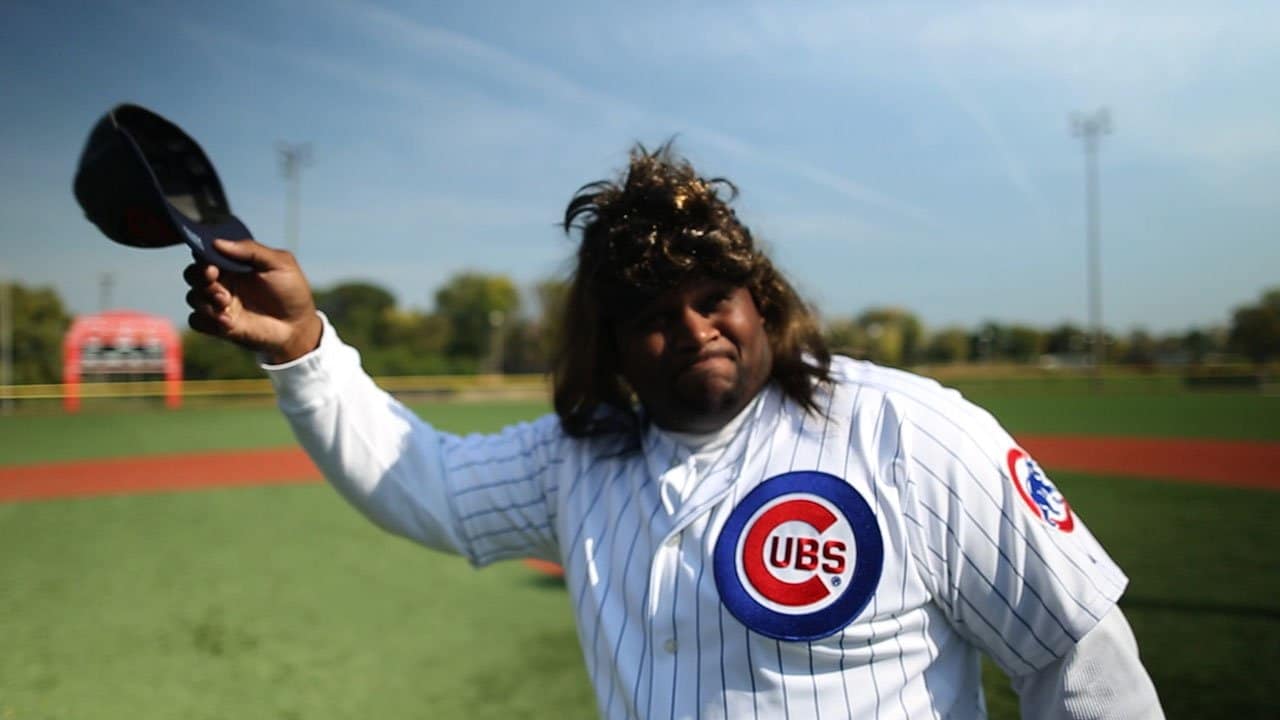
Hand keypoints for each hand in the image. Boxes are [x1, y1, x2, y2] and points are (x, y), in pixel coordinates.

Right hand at [183, 238, 322, 362]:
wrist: (298, 326)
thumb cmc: (292, 292)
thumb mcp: (279, 264)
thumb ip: (251, 250)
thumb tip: (218, 242)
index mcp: (234, 264)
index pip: (207, 254)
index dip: (203, 256)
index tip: (211, 263)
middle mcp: (223, 282)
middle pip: (193, 274)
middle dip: (200, 277)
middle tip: (216, 281)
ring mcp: (220, 304)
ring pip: (193, 297)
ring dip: (205, 300)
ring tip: (226, 304)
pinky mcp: (219, 326)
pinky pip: (197, 321)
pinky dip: (207, 321)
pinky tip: (227, 322)